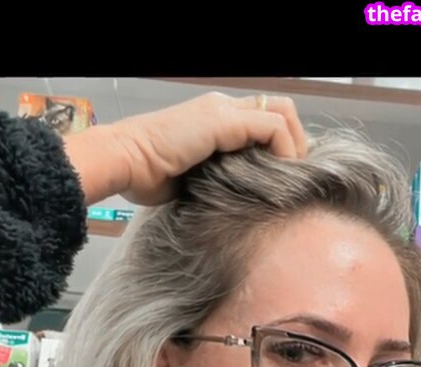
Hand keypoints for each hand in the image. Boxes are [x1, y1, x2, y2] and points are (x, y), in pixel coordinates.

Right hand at [64, 91, 307, 206]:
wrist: (124, 162)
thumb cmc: (145, 177)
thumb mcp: (191, 179)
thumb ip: (216, 180)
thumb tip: (237, 203)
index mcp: (214, 120)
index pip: (263, 121)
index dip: (281, 147)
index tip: (285, 180)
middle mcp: (223, 108)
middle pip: (280, 110)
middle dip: (296, 143)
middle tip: (295, 179)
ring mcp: (224, 111)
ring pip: (283, 113)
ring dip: (295, 147)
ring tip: (292, 180)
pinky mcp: (225, 121)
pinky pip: (273, 128)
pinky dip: (285, 152)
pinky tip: (280, 177)